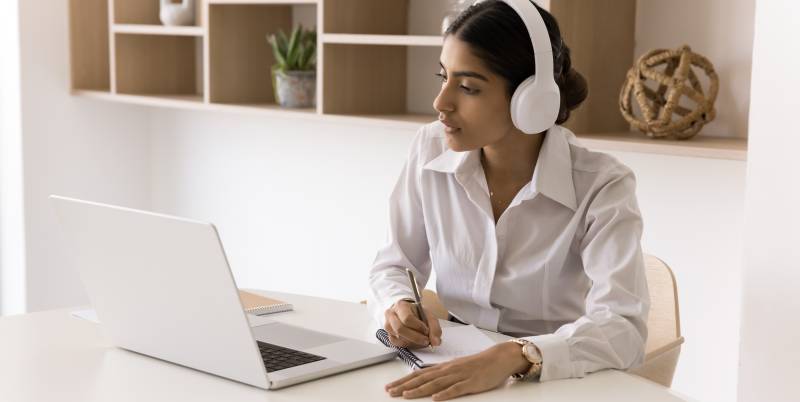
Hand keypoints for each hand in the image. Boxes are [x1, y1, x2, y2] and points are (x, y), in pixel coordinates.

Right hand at [384, 300, 441, 348]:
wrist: (407, 312)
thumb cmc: (417, 313)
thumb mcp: (428, 315)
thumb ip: (434, 328)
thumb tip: (436, 342)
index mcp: (401, 305)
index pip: (407, 318)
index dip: (418, 327)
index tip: (426, 330)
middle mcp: (391, 315)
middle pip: (400, 329)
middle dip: (415, 337)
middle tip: (426, 340)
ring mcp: (388, 325)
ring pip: (398, 338)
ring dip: (412, 342)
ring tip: (422, 340)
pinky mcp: (388, 335)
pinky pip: (396, 343)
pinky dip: (407, 345)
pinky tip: (414, 342)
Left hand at [384, 342, 530, 400]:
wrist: (499, 358)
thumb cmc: (478, 364)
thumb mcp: (456, 367)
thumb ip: (442, 373)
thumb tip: (425, 378)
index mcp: (444, 367)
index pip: (419, 373)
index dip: (404, 380)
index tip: (390, 386)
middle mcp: (448, 370)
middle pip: (423, 378)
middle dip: (405, 386)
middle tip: (391, 392)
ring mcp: (459, 376)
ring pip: (436, 383)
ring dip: (420, 390)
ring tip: (406, 395)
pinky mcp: (471, 383)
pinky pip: (456, 389)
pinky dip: (445, 394)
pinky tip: (436, 398)